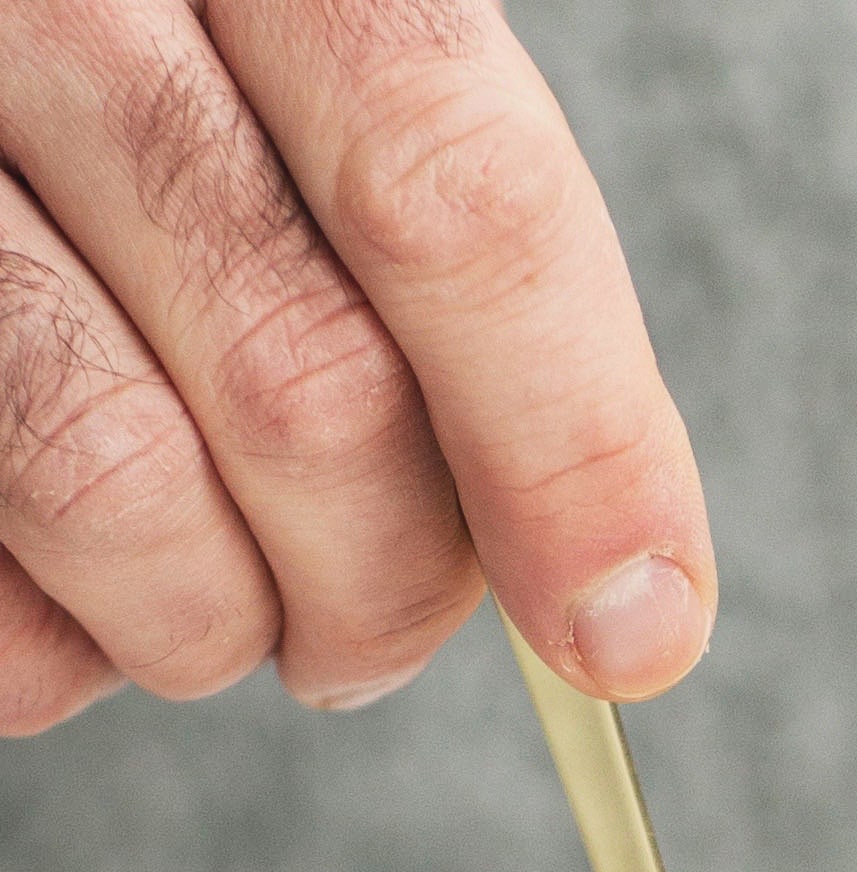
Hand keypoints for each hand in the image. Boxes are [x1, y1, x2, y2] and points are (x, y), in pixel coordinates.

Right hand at [0, 0, 713, 733]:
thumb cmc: (152, 74)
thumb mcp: (315, 78)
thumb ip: (460, 270)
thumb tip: (628, 601)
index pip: (457, 198)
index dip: (572, 451)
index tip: (632, 633)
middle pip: (308, 385)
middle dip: (389, 585)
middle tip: (372, 631)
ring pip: (114, 482)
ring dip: (210, 624)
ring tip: (213, 606)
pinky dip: (53, 645)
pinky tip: (67, 577)